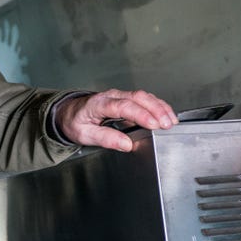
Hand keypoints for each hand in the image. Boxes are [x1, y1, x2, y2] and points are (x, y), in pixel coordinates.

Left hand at [55, 89, 177, 151]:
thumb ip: (106, 139)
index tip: (153, 125)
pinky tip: (166, 115)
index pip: (123, 106)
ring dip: (160, 107)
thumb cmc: (75, 122)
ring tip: (171, 121)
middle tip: (167, 124)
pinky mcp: (126, 99)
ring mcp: (120, 95)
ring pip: (144, 96)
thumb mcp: (84, 134)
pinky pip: (144, 99)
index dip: (140, 115)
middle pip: (138, 97)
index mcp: (99, 103)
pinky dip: (157, 106)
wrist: (69, 112)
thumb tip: (126, 144)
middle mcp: (111, 96)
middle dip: (156, 110)